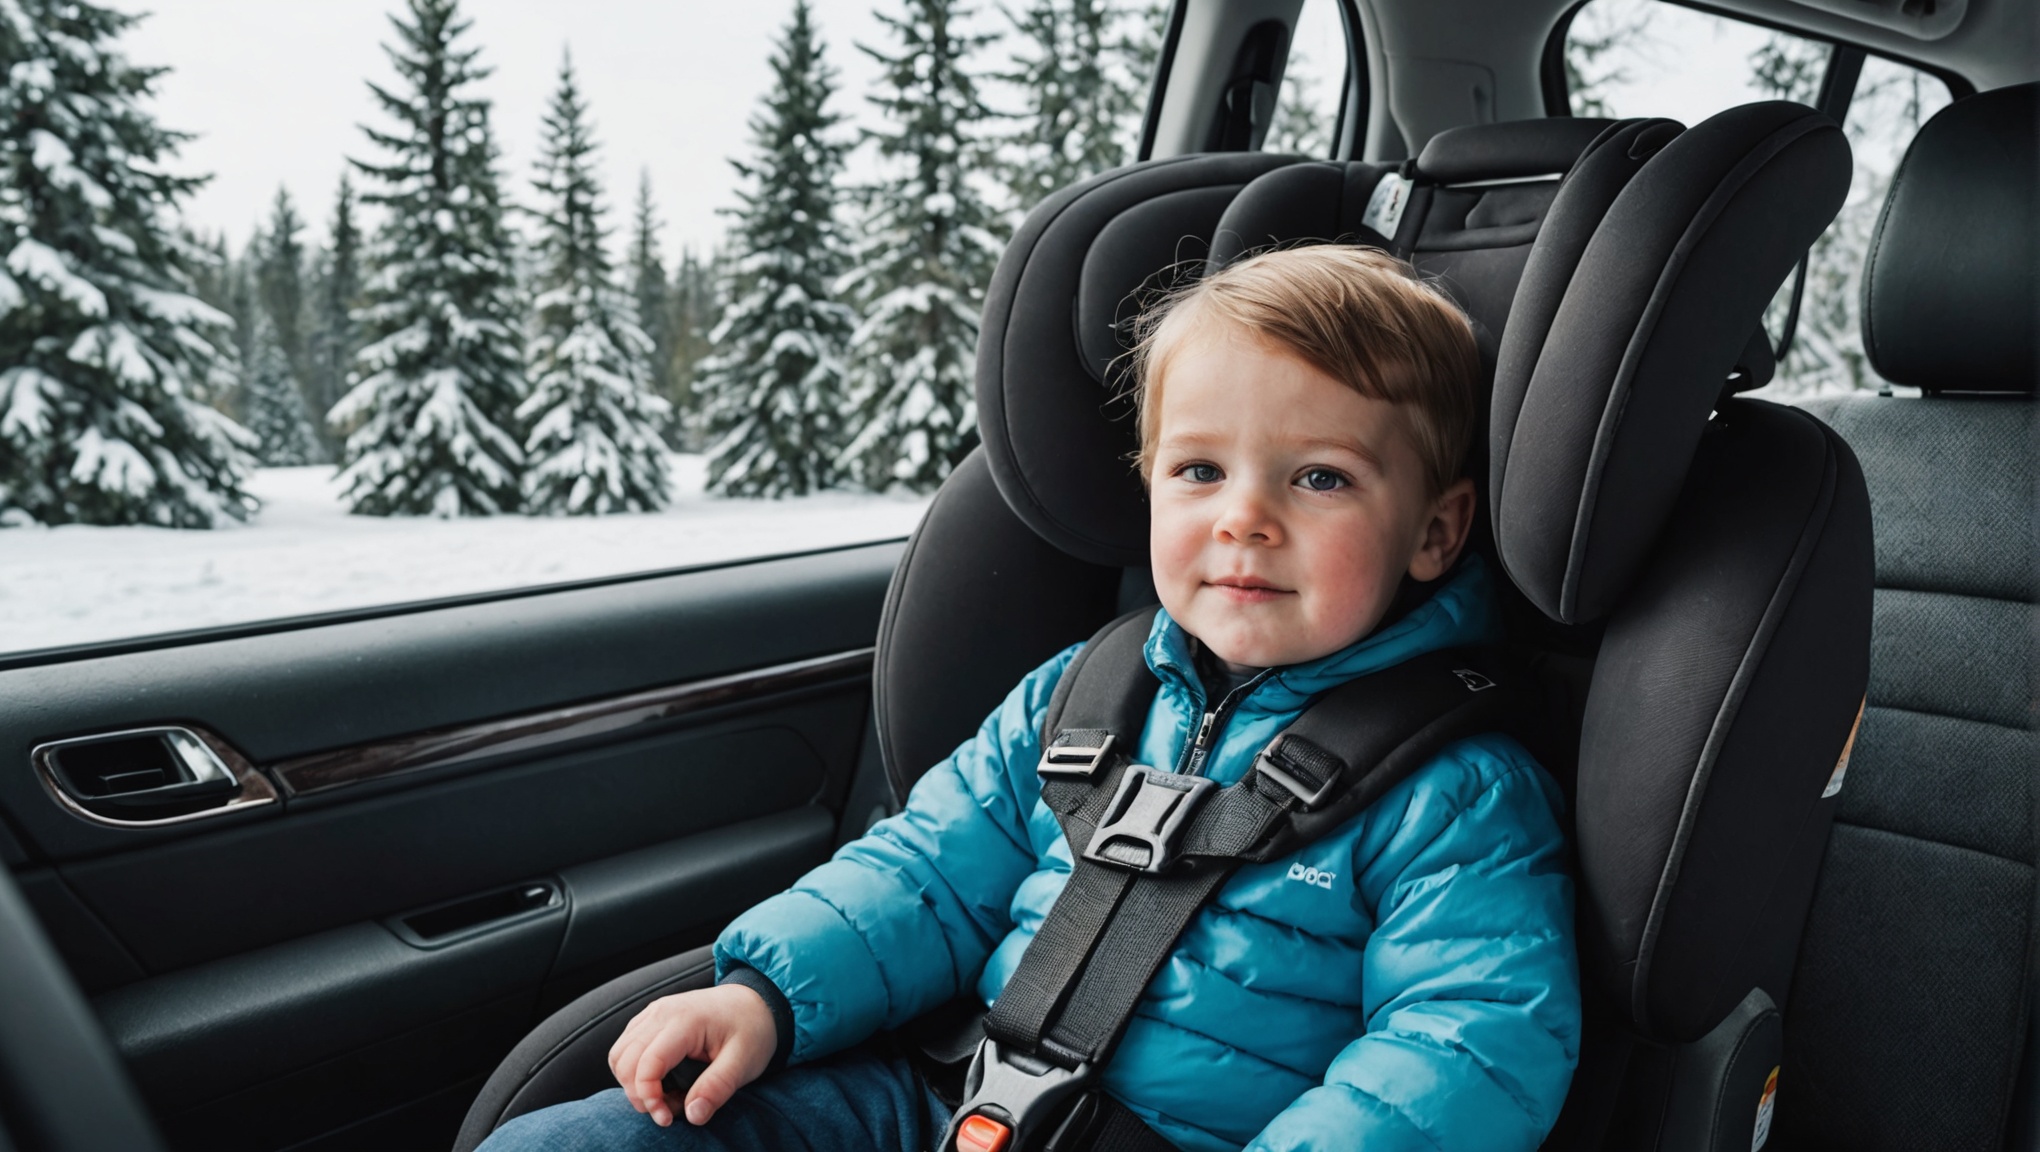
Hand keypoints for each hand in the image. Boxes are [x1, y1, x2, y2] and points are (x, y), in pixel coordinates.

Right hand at [608, 983, 776, 1126]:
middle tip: (669, 1109)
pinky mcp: (651, 1018)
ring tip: (666, 1095)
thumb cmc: (752, 1029)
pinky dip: (633, 1070)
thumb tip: (693, 1115)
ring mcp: (653, 1012)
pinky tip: (661, 1080)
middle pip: (625, 1061)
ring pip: (619, 1054)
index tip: (667, 1118)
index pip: (647, 1064)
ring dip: (632, 1082)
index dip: (649, 1098)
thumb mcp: (744, 1062)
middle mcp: (661, 1012)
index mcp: (684, 1021)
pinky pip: (626, 1046)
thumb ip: (717, 1088)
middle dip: (639, 1094)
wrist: (756, 1001)